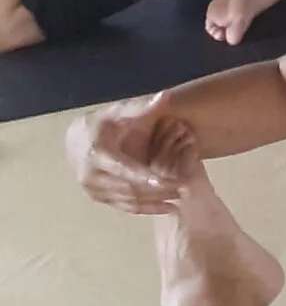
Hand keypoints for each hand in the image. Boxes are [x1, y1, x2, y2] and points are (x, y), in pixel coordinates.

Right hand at [65, 99, 193, 215]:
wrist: (78, 139)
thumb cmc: (104, 122)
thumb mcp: (120, 111)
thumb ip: (142, 106)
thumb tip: (165, 96)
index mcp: (96, 154)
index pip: (123, 170)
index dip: (146, 177)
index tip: (169, 181)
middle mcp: (91, 176)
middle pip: (128, 188)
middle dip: (158, 190)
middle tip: (186, 188)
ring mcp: (94, 190)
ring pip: (128, 200)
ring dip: (155, 201)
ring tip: (183, 197)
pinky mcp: (99, 197)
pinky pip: (124, 206)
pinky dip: (147, 209)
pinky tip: (169, 208)